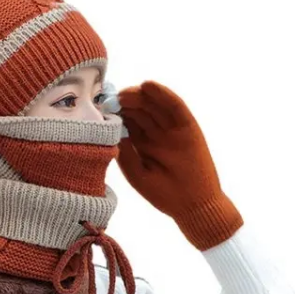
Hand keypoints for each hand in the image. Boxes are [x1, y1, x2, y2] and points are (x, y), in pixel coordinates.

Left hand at [116, 80, 242, 249]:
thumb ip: (126, 154)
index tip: (99, 105)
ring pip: (155, 105)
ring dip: (139, 95)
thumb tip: (110, 131)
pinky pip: (175, 107)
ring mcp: (172, 129)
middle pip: (139, 110)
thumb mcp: (138, 175)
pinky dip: (163, 95)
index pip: (127, 121)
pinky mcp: (188, 127)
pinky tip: (149, 86)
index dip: (114, 112)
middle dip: (124, 101)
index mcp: (142, 144)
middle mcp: (156, 133)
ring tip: (124, 92)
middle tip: (110, 97)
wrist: (195, 207)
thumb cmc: (165, 195)